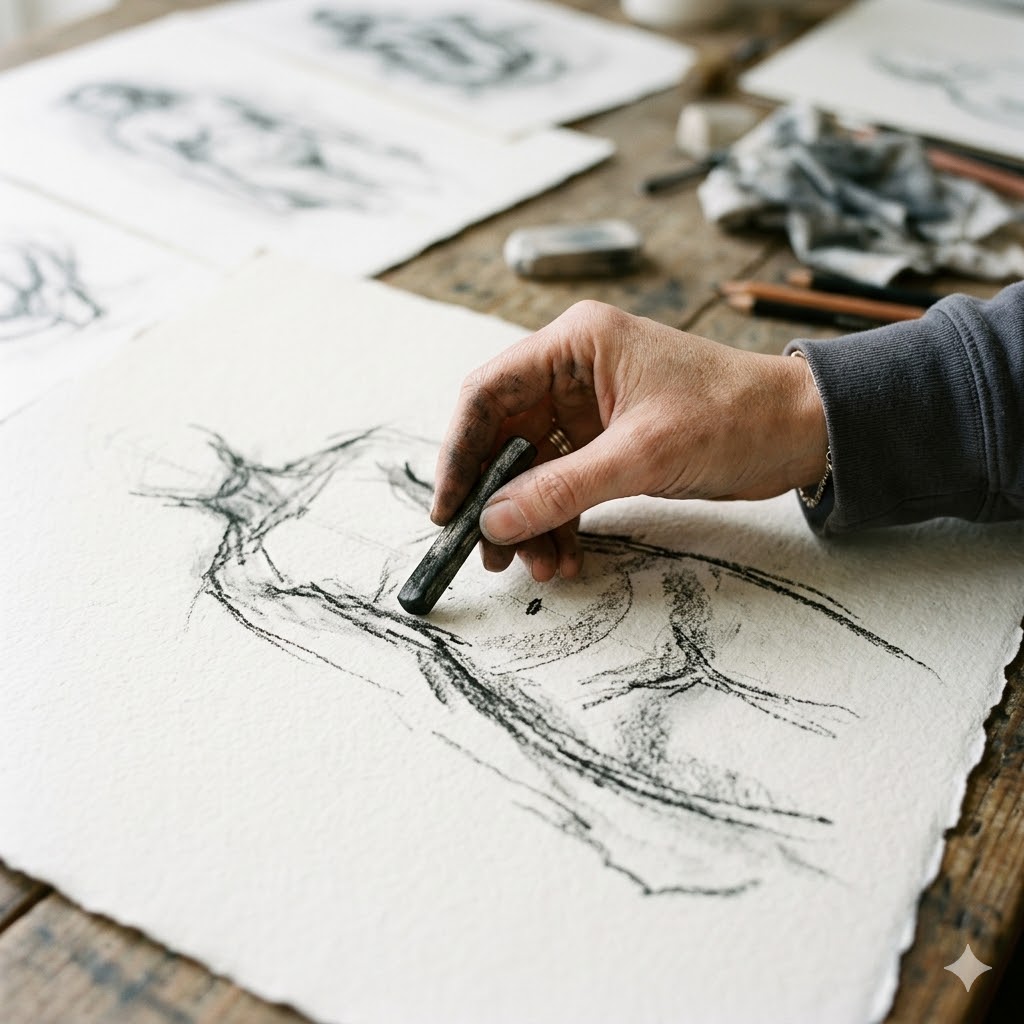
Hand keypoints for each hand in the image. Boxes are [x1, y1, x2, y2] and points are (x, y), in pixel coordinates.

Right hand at [431, 300, 827, 581]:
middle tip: (489, 551)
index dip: (460, 452)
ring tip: (537, 566)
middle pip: (504, 436)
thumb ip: (562, 488)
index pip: (488, 393)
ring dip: (530, 519)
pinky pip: (564, 483)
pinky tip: (562, 556)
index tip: (450, 507)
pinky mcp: (607, 441)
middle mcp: (573, 370)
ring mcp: (589, 407)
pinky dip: (560, 520)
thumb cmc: (733, 416)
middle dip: (497, 498)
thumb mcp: (642, 455)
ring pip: (532, 468)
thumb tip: (494, 522)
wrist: (800, 431)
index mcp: (575, 344)